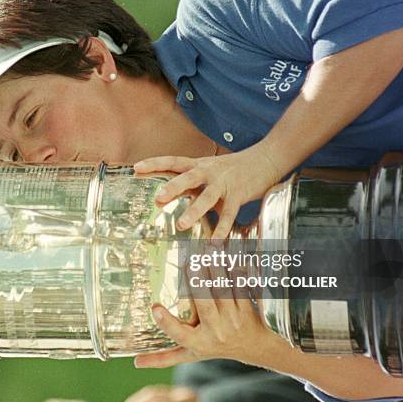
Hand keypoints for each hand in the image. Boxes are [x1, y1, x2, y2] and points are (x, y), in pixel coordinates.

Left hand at [133, 141, 281, 238]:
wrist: (266, 159)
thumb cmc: (231, 168)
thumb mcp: (207, 170)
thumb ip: (186, 182)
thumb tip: (161, 195)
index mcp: (198, 165)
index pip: (173, 162)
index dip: (155, 164)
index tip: (136, 168)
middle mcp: (209, 172)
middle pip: (188, 177)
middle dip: (173, 187)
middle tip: (158, 199)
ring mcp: (224, 184)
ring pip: (207, 197)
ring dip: (194, 210)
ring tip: (181, 224)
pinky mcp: (239, 195)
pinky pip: (229, 214)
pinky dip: (222, 229)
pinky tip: (214, 242)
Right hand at [134, 263, 280, 368]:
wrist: (254, 347)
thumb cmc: (215, 348)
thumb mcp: (190, 354)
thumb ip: (164, 357)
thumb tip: (135, 363)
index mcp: (198, 343)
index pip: (178, 334)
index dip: (166, 322)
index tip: (154, 307)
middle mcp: (216, 332)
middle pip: (205, 305)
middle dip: (197, 283)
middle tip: (188, 263)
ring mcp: (234, 319)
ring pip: (223, 291)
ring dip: (216, 269)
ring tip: (207, 250)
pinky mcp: (247, 306)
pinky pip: (240, 286)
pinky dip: (234, 269)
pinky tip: (227, 253)